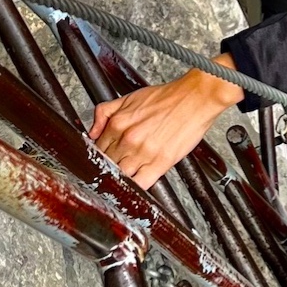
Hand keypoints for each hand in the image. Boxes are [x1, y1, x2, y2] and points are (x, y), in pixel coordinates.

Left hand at [92, 59, 242, 188]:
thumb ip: (105, 112)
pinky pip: (140, 184)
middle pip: (107, 164)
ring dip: (120, 178)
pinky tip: (135, 185)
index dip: (99, 156)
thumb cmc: (167, 98)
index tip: (103, 159)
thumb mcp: (129, 97)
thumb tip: (92, 132)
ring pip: (120, 176)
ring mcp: (143, 153)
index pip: (98, 149)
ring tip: (125, 176)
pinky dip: (135, 188)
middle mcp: (128, 139)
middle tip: (114, 167)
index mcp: (118, 124)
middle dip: (108, 167)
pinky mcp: (160, 163)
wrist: (195, 98)